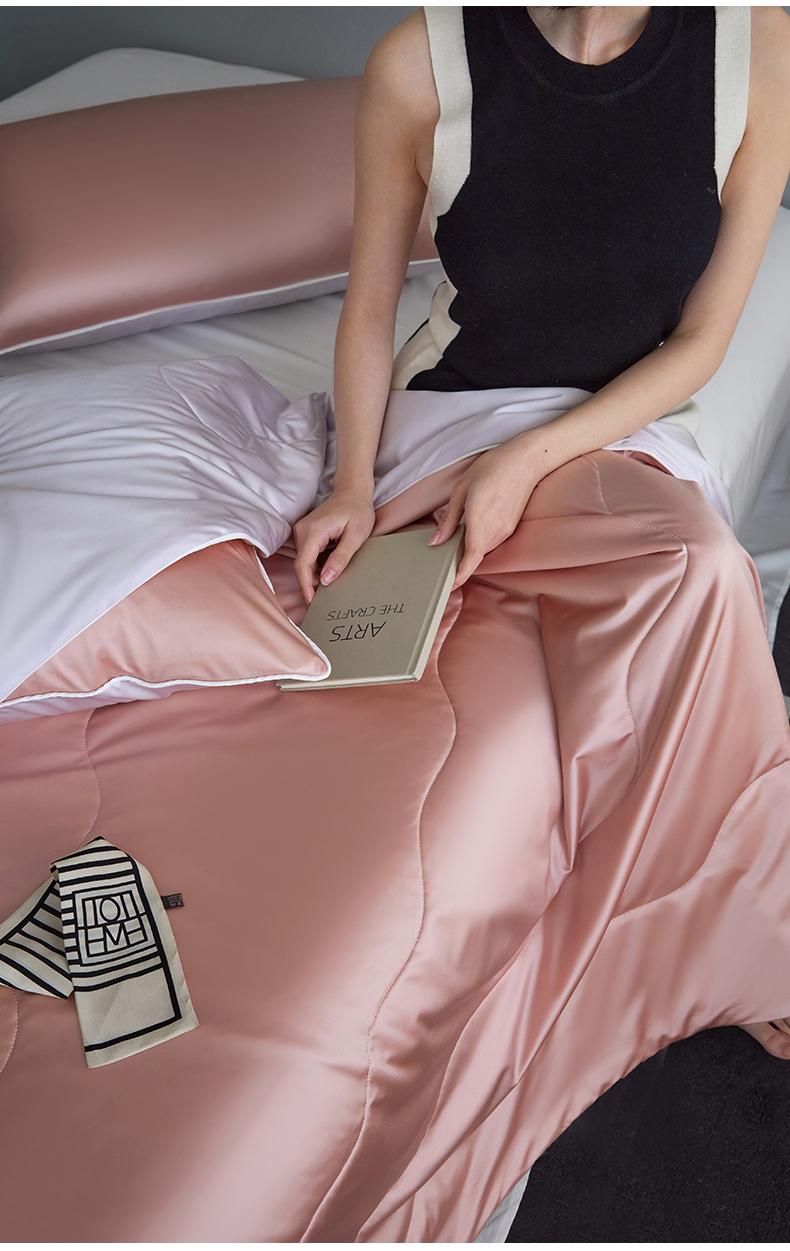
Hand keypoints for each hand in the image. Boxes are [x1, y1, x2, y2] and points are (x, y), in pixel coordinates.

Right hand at [293, 488, 375, 604]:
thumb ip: (341, 558)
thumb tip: (326, 580)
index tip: (312, 603)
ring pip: (304, 561)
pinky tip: (327, 572)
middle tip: (323, 602)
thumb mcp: (356, 536)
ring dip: (314, 576)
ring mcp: (301, 531)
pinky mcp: (305, 533)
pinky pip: (307, 555)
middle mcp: (302, 530)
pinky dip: (315, 566)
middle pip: (302, 565)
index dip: (306, 587)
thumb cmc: (358, 510)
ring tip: (328, 589)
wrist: (352, 492)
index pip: (303, 565)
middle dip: (310, 585)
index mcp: (314, 531)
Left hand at [428, 440, 538, 587]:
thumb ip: (449, 519)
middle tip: (443, 555)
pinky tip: (474, 526)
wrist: (526, 460)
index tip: (451, 583)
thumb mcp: (461, 490)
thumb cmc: (492, 468)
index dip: (461, 573)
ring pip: (484, 549)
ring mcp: (506, 529)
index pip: (472, 556)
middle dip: (461, 559)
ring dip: (471, 549)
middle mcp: (495, 529)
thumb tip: (435, 541)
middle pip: (475, 555)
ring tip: (457, 537)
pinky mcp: (511, 526)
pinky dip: (480, 540)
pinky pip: (492, 540)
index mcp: (480, 519)